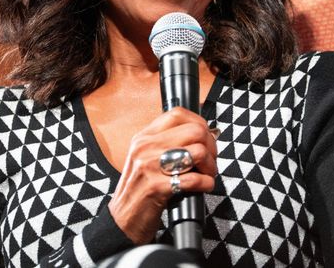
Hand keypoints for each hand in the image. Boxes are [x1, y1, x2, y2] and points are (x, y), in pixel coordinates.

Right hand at [108, 107, 217, 243]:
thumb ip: (167, 142)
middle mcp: (145, 147)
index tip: (205, 137)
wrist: (123, 219)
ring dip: (210, 167)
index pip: (178, 114)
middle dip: (211, 147)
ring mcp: (150, 166)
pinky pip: (195, 179)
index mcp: (144, 137)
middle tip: (209, 160)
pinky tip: (203, 186)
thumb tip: (201, 133)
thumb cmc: (139, 189)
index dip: (199, 123)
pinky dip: (206, 184)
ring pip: (198, 153)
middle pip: (194, 132)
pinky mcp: (157, 188)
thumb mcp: (145, 157)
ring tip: (206, 175)